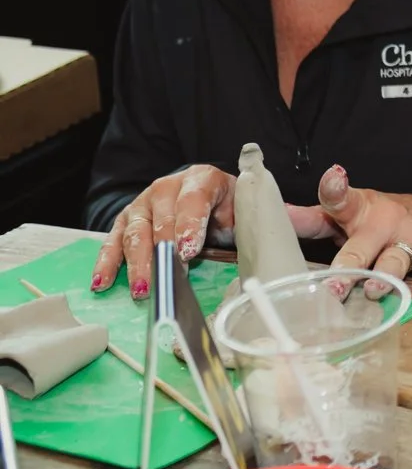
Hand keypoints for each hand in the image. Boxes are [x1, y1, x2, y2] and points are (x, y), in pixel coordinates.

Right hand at [92, 164, 238, 298]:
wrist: (204, 196)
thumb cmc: (224, 207)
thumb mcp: (240, 209)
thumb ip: (240, 221)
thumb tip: (251, 241)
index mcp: (201, 178)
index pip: (193, 200)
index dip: (190, 225)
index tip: (189, 250)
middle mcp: (167, 187)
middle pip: (161, 220)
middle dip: (163, 251)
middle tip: (166, 277)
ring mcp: (142, 204)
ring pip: (136, 233)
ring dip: (137, 264)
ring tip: (142, 289)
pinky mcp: (124, 221)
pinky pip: (112, 242)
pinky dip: (106, 263)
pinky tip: (102, 282)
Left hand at [293, 165, 411, 296]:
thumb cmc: (384, 221)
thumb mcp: (350, 216)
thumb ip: (314, 219)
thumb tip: (278, 215)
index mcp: (359, 210)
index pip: (342, 200)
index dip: (335, 190)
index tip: (332, 179)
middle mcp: (383, 221)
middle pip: (362, 245)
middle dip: (349, 264)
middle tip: (333, 284)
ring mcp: (410, 235)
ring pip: (395, 259)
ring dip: (384, 273)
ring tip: (373, 287)